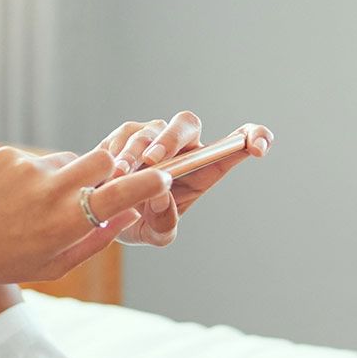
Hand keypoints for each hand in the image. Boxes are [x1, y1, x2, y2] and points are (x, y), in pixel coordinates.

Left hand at [0, 145, 170, 288]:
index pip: (124, 192)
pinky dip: (34, 179)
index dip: (149, 183)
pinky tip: (8, 201)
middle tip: (101, 189)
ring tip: (35, 208)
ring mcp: (28, 168)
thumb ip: (95, 241)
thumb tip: (129, 216)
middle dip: (111, 171)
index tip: (163, 178)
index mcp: (66, 223)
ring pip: (67, 162)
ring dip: (67, 179)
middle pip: (104, 161)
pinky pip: (36, 162)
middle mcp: (51, 190)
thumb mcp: (51, 266)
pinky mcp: (6, 156)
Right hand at [96, 113, 273, 246]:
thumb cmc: (138, 221)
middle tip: (153, 161)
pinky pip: (124, 135)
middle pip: (187, 124)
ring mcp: (154, 135)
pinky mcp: (127, 133)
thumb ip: (164, 224)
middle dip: (172, 139)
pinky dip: (116, 152)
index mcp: (202, 169)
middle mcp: (182, 146)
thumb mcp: (154, 233)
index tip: (256, 149)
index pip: (236, 144)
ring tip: (121, 176)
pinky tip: (109, 172)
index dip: (254, 137)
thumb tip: (160, 195)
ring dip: (135, 153)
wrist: (100, 212)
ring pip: (150, 130)